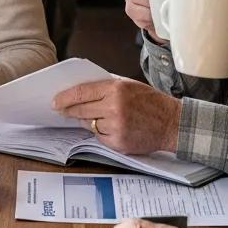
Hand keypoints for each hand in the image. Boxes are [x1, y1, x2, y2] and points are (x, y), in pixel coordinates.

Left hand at [51, 78, 180, 154]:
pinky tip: (110, 127)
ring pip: (89, 124)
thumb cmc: (151, 101)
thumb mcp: (129, 85)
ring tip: (94, 117)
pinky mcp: (119, 143)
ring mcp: (116, 127)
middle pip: (81, 110)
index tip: (54, 101)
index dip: (64, 97)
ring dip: (88, 121)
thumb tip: (81, 91)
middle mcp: (114, 107)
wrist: (172, 123)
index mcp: (116, 89)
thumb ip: (106, 87)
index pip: (81, 93)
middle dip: (69, 111)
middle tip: (61, 111)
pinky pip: (100, 137)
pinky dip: (101, 133)